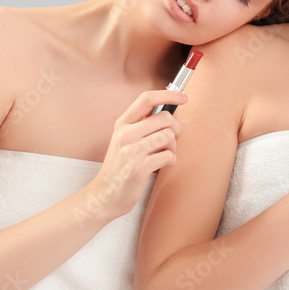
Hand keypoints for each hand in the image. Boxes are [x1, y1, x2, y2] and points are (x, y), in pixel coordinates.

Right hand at [84, 90, 184, 220]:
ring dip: (172, 147)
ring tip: (163, 154)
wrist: (105, 194)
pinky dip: (171, 161)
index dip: (168, 94)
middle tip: (171, 140)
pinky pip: (168, 156)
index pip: (146, 98)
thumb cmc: (121, 165)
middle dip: (175, 129)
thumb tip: (170, 108)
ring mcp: (131, 150)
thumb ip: (142, 124)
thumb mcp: (125, 139)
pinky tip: (162, 165)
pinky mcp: (138, 167)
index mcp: (122, 123)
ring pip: (168, 136)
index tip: (183, 97)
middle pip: (165, 118)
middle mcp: (125, 134)